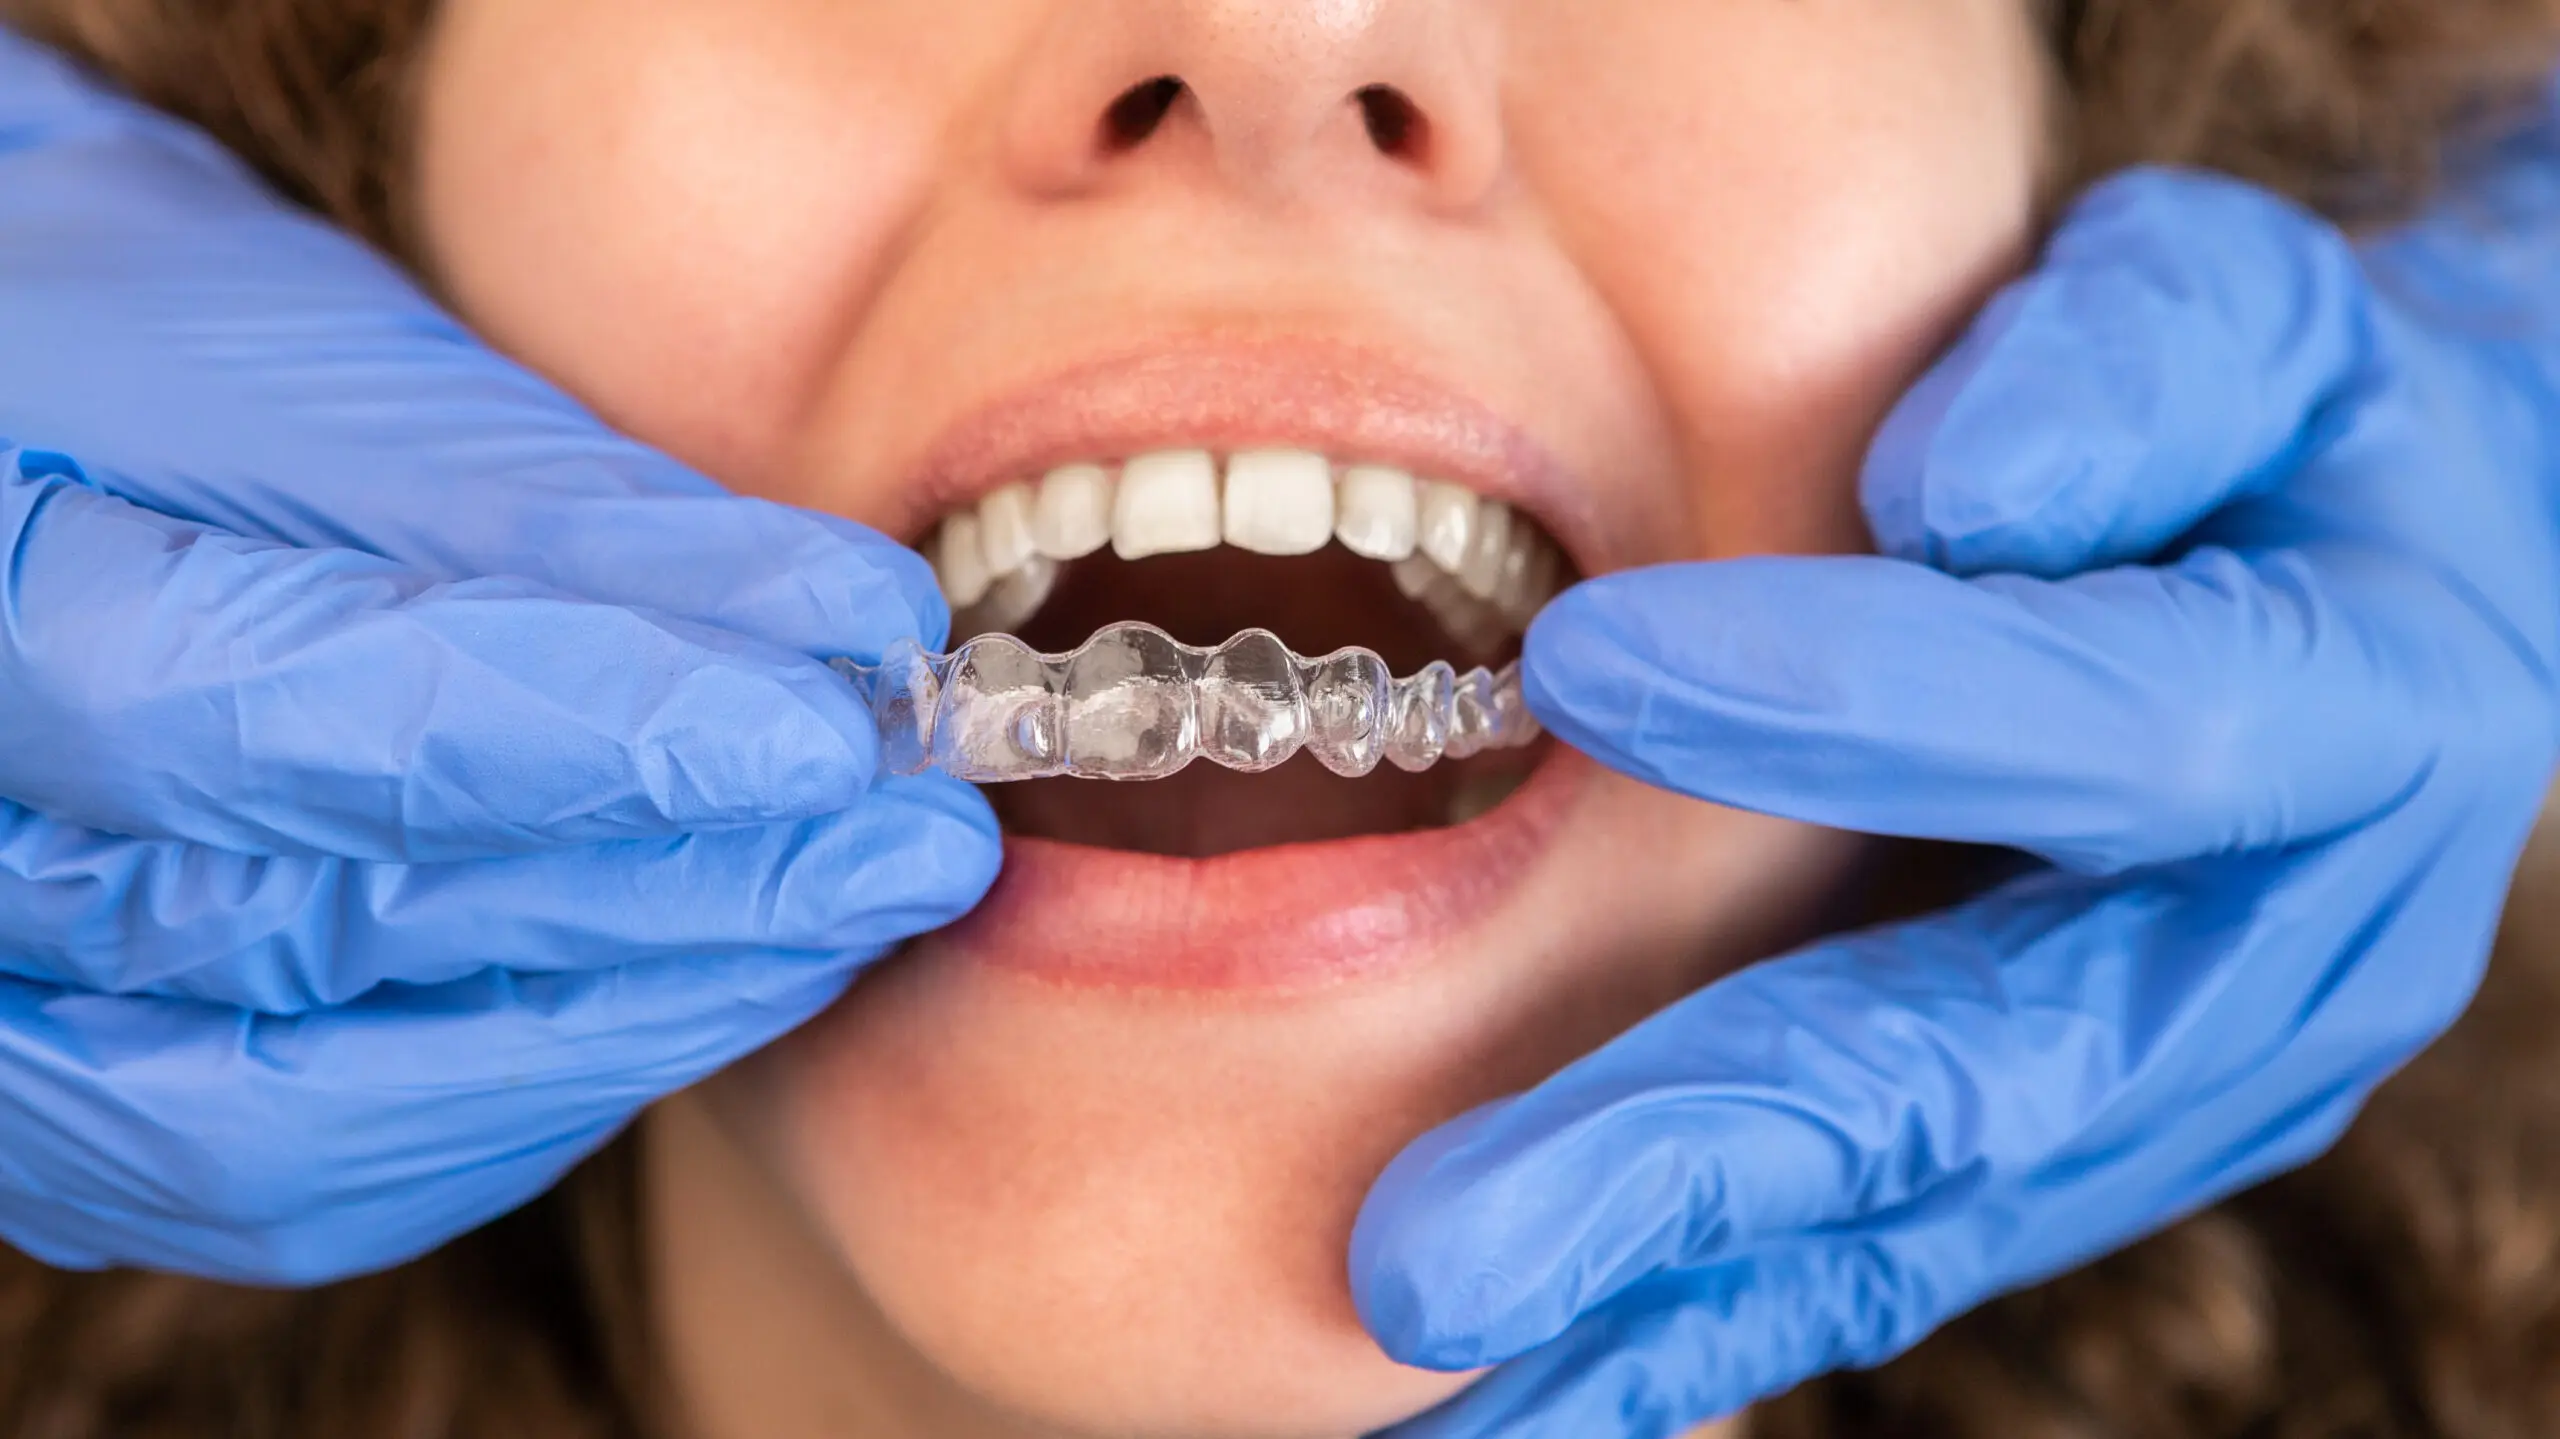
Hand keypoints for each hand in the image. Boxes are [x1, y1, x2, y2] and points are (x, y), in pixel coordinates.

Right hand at [0, 33, 999, 1282]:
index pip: (293, 720)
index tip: (836, 724)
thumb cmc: (101, 357)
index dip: (597, 740)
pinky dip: (531, 1086)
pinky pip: (302, 1170)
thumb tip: (850, 631)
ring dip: (628, 1019)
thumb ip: (553, 515)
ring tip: (841, 917)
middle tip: (910, 838)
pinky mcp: (68, 1098)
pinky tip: (702, 993)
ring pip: (315, 1116)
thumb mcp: (297, 361)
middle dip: (669, 900)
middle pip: (326, 944)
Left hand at [1354, 118, 2559, 1437]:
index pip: (2116, 728)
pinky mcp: (2067, 1157)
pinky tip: (1514, 1389)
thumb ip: (2131, 374)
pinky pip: (1876, 1257)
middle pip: (1978, 1077)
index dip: (1866, 696)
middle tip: (1429, 1251)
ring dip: (1656, 1304)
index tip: (1588, 658)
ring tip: (1428, 1370)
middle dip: (1695, 1151)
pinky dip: (1691, 1327)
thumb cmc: (2273, 427)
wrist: (2396, 596)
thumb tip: (1953, 492)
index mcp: (2356, 715)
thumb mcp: (2244, 319)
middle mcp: (2276, 963)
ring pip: (1909, 1224)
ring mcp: (2170, 1097)